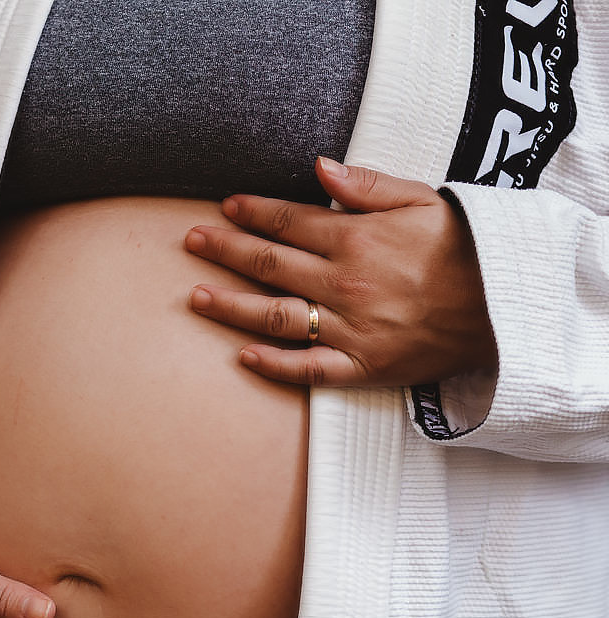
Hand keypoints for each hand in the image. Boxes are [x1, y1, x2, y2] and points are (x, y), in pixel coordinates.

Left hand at [184, 157, 497, 386]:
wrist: (508, 307)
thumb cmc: (465, 248)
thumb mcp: (424, 201)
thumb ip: (367, 185)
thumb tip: (318, 165)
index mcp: (357, 239)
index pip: (288, 222)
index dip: (252, 213)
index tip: (224, 208)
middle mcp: (344, 284)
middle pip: (269, 264)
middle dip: (225, 250)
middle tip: (191, 241)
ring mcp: (349, 329)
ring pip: (275, 316)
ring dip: (230, 305)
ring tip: (195, 296)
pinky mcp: (362, 367)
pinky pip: (309, 369)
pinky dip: (274, 364)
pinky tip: (242, 356)